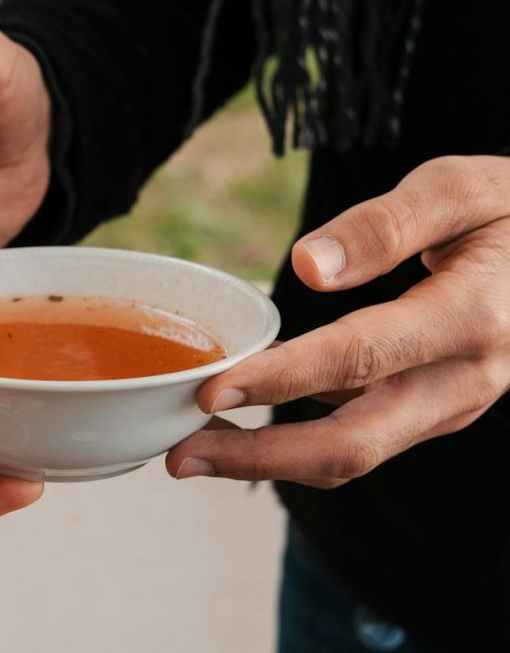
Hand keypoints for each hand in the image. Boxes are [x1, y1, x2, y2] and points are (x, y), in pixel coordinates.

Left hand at [166, 154, 509, 487]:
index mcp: (471, 317)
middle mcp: (463, 380)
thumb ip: (386, 225)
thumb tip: (307, 265)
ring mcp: (448, 405)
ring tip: (192, 452)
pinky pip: (360, 439)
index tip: (210, 390)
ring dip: (269, 462)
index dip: (282, 379)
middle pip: (352, 443)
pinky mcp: (431, 410)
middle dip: (260, 457)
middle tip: (180, 456)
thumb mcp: (460, 190)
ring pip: (353, 454)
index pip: (360, 356)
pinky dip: (296, 445)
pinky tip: (244, 431)